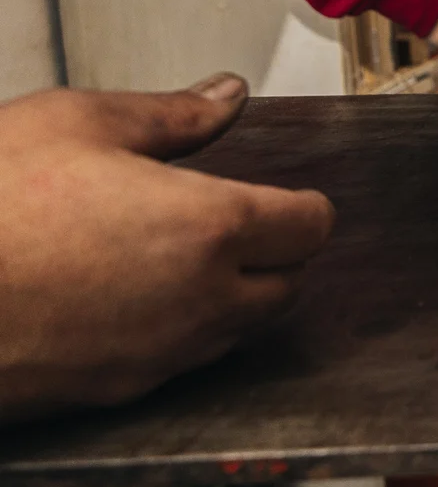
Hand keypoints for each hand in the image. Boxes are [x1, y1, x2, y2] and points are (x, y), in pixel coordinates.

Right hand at [0, 74, 333, 421]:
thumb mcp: (78, 124)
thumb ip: (172, 114)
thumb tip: (227, 95)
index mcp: (210, 225)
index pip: (311, 225)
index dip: (298, 204)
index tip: (278, 192)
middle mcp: (203, 300)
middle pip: (287, 284)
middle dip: (270, 253)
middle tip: (223, 221)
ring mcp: (162, 354)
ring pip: (237, 330)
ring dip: (226, 296)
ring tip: (167, 256)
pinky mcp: (118, 391)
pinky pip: (179, 363)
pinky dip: (174, 332)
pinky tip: (124, 299)